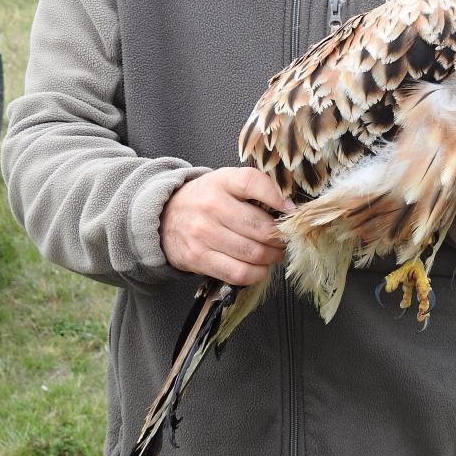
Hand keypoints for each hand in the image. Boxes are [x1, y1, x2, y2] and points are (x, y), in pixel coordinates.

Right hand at [159, 167, 294, 284]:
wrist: (163, 218)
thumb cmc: (207, 200)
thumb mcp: (226, 183)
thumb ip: (256, 188)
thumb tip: (291, 207)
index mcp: (221, 181)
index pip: (252, 182)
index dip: (276, 197)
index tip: (292, 209)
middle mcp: (211, 205)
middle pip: (260, 228)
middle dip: (280, 237)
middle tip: (284, 239)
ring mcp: (202, 233)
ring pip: (253, 253)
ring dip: (272, 257)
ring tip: (274, 253)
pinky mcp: (198, 258)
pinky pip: (238, 273)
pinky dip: (257, 273)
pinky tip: (259, 267)